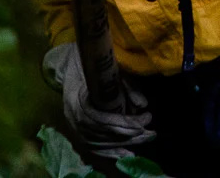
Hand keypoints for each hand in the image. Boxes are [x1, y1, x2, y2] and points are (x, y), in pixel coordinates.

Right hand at [43, 43, 155, 158]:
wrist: (68, 65)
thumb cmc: (92, 66)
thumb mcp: (111, 69)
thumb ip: (126, 86)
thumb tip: (143, 104)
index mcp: (78, 100)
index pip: (103, 120)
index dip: (125, 122)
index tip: (146, 118)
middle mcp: (73, 117)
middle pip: (103, 134)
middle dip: (130, 135)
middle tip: (151, 132)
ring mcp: (73, 127)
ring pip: (100, 143)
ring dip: (125, 143)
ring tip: (145, 139)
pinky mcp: (77, 132)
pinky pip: (94, 147)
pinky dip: (111, 152)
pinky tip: (127, 154)